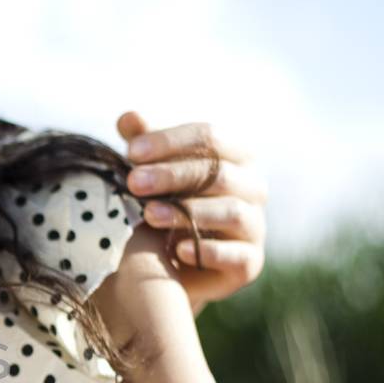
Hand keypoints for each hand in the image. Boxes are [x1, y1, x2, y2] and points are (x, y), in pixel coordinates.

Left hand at [116, 111, 266, 313]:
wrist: (176, 265)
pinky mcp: (250, 262)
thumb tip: (128, 117)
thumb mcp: (153, 173)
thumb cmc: (168, 204)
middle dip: (173, 176)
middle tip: (133, 183)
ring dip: (187, 212)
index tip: (131, 151)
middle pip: (220, 173)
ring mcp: (255, 225)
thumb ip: (143, 146)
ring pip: (232, 211)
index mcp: (235, 156)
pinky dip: (208, 251)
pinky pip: (237, 255)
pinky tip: (176, 251)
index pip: (210, 137)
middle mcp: (253, 187)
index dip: (170, 142)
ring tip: (148, 215)